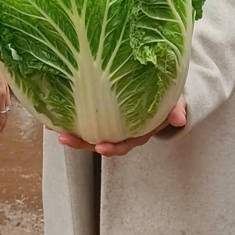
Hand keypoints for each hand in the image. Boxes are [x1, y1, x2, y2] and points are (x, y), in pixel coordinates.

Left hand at [58, 99, 186, 156]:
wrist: (161, 87)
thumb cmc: (166, 94)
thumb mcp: (174, 98)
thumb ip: (176, 107)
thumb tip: (180, 119)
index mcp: (139, 132)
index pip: (125, 144)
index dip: (113, 147)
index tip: (101, 147)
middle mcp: (123, 132)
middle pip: (101, 142)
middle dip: (83, 144)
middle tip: (66, 138)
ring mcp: (111, 125)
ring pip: (90, 134)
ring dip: (73, 134)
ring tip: (55, 129)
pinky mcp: (102, 117)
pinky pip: (85, 122)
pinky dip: (71, 120)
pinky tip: (54, 115)